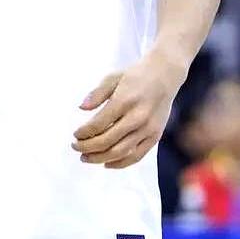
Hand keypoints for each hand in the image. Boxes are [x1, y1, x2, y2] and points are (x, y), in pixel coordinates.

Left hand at [72, 50, 187, 168]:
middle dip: (88, 147)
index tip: (75, 135)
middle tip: (75, 147)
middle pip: (108, 141)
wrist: (164, 75)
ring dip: (100, 158)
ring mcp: (148, 129)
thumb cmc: (136, 76)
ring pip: (121, 152)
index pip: (99, 124)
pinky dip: (120, 163)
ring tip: (86, 157)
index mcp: (125, 100)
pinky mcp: (155, 136)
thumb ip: (97, 93)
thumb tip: (81, 108)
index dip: (84, 133)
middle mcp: (137, 117)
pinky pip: (137, 156)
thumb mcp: (113, 77)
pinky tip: (106, 163)